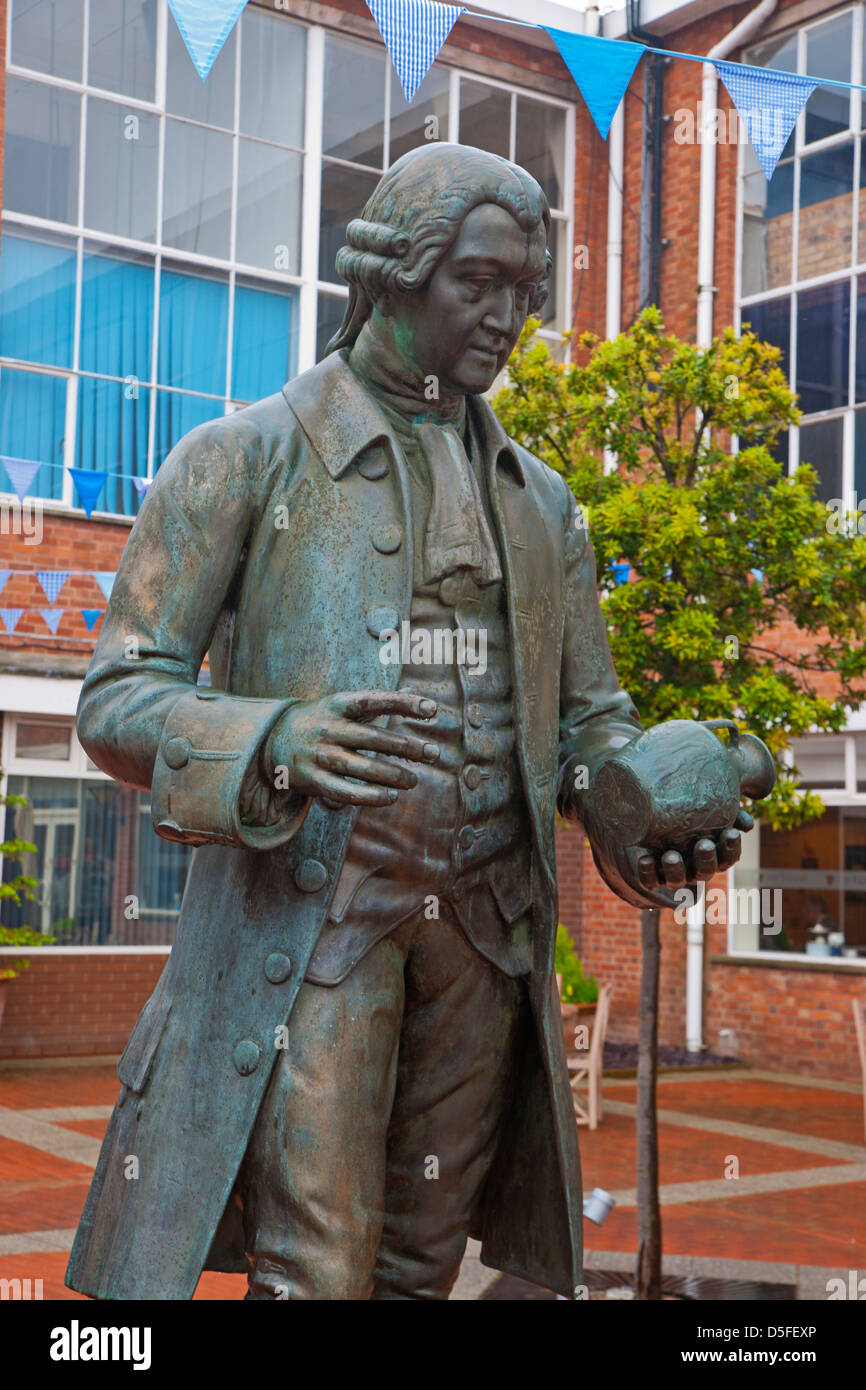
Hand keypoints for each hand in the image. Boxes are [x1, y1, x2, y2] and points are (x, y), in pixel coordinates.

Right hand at [266, 690, 438, 806]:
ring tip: (414, 780)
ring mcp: (319, 755)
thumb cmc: (322, 721)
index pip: (374, 700)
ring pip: (360, 768)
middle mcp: (327, 728)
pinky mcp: (313, 780)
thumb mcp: (341, 704)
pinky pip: (345, 792)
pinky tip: (391, 797)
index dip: (404, 703)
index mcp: (337, 704)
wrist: (273, 740)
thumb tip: (421, 701)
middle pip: (372, 738)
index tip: (432, 708)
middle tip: (433, 754)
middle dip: (406, 747)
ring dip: (392, 775)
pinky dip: (370, 797)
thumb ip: (378, 705)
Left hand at [587, 807, 753, 910]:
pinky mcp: (646, 870)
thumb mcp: (702, 797)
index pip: (728, 858)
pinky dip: (647, 873)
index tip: (730, 832)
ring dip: (676, 869)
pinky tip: (643, 859)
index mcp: (709, 851)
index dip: (731, 849)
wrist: (638, 800)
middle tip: (703, 843)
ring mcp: (669, 871)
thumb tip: (749, 823)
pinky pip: (648, 880)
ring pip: (677, 880)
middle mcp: (691, 865)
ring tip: (670, 855)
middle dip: (706, 859)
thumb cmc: (679, 800)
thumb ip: (726, 803)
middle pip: (705, 872)